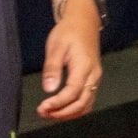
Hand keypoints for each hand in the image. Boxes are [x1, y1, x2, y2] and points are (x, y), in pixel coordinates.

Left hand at [37, 1, 102, 121]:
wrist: (84, 23)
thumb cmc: (68, 33)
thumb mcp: (56, 46)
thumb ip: (52, 68)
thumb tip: (48, 89)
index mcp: (84, 67)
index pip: (72, 92)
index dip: (58, 103)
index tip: (42, 107)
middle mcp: (93, 76)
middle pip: (82, 103)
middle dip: (62, 113)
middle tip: (43, 114)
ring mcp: (95, 79)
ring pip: (86, 105)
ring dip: (68, 113)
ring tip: (49, 114)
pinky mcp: (93, 80)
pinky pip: (87, 100)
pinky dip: (74, 109)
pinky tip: (60, 109)